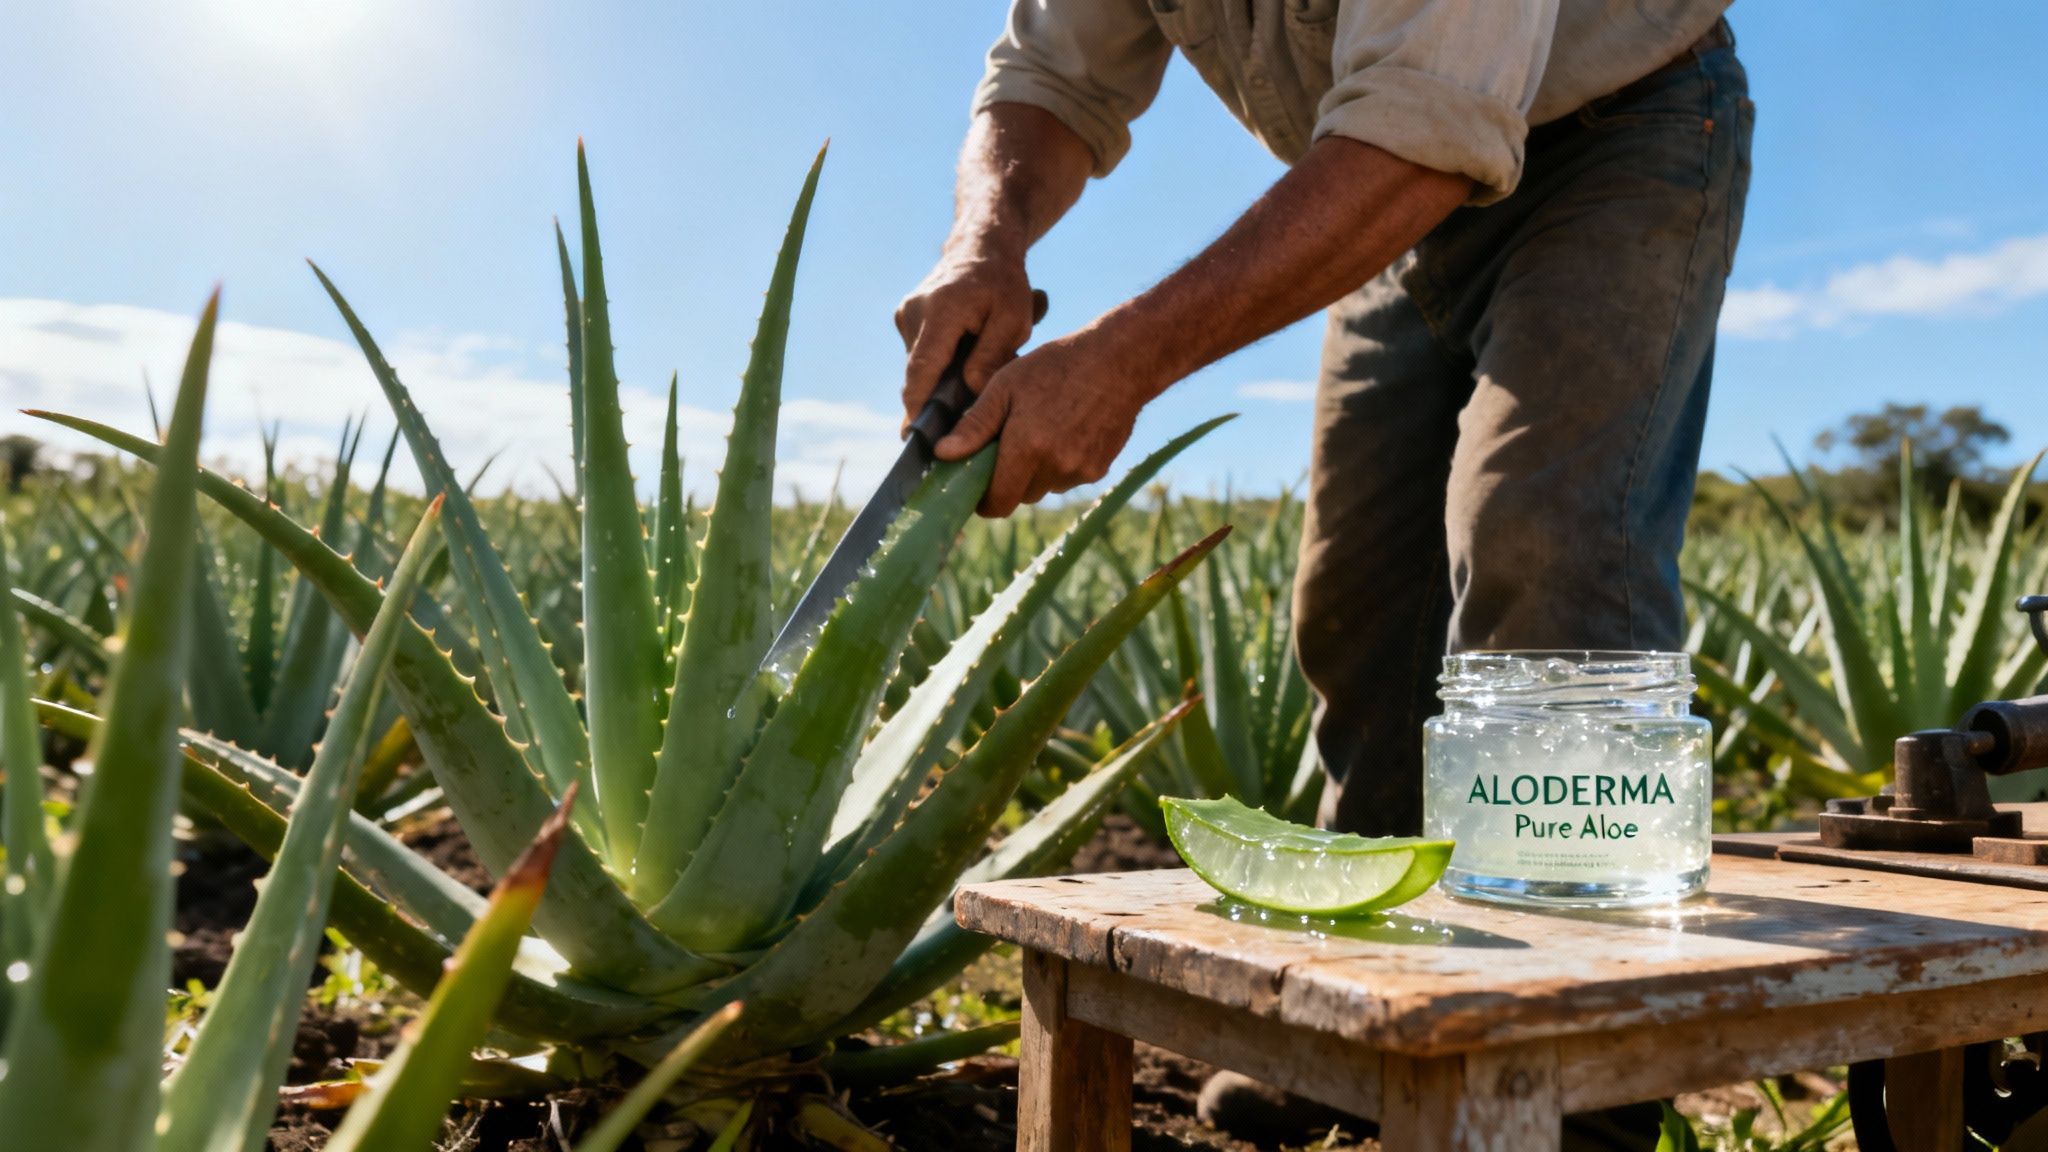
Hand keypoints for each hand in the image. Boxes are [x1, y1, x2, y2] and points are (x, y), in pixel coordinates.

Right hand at [895, 242, 1036, 427]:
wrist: (982, 247)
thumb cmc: (1004, 284)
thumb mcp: (1013, 319)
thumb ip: (992, 356)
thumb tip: (971, 390)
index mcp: (942, 311)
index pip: (922, 369)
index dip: (917, 406)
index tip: (915, 436)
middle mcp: (914, 312)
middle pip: (918, 373)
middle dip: (935, 401)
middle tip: (956, 428)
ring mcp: (906, 315)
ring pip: (920, 366)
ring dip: (941, 380)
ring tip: (972, 375)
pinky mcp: (906, 319)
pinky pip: (920, 355)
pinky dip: (939, 365)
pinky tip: (962, 361)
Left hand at [934, 330, 1145, 517]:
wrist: (1122, 361)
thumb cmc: (1057, 366)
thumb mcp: (1006, 386)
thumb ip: (974, 425)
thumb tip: (942, 454)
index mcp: (1027, 448)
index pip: (997, 503)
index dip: (983, 500)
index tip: (976, 484)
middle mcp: (1055, 467)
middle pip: (1019, 496)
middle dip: (1008, 479)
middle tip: (1007, 444)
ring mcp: (1080, 471)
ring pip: (1044, 487)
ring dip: (1035, 471)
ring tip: (1040, 429)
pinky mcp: (1099, 469)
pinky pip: (1068, 478)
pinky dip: (1060, 464)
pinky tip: (1066, 430)